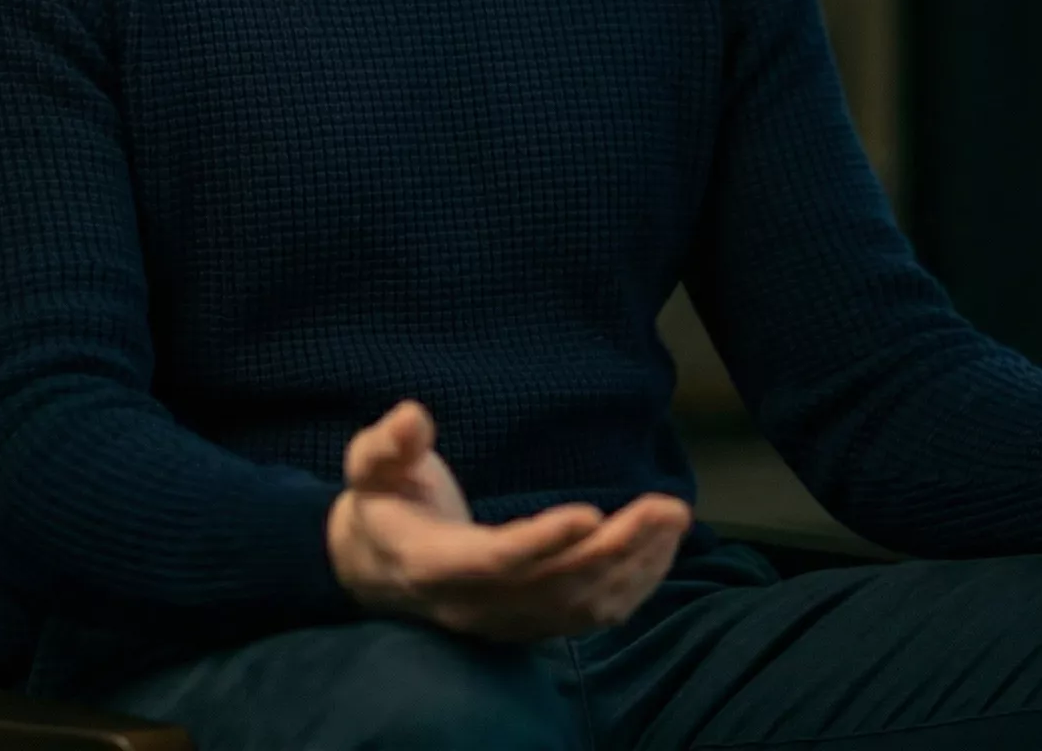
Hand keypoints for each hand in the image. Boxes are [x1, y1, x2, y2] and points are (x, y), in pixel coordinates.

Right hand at [326, 399, 693, 639]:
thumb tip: (411, 416)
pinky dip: (631, 587)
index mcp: (434, 564)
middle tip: (667, 506)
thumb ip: (387, 445)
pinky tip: (659, 550)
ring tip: (673, 520)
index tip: (592, 513)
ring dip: (635, 567)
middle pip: (555, 585)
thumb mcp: (369, 467)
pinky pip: (586, 618)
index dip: (543, 542)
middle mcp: (474, 604)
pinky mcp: (528, 625)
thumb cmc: (380, 504)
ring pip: (579, 607)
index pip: (494, 561)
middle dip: (618, 549)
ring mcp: (505, 621)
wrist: (376, 569)